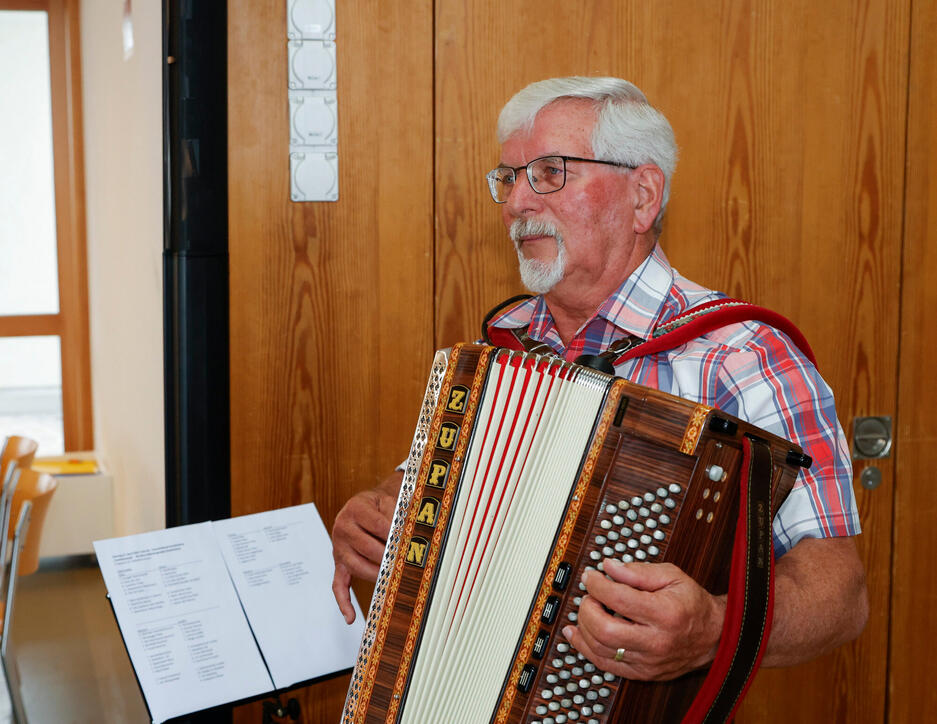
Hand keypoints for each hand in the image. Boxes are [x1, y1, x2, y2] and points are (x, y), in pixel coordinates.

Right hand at [331, 471, 401, 623]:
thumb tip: (406, 534)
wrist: (365, 505)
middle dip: (389, 557)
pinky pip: (338, 585)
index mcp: (356, 508)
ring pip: (357, 567)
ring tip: (393, 578)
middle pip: (367, 547)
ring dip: (377, 574)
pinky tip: (350, 617)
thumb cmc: (379, 505)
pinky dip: (343, 602)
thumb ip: (396, 514)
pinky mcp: (339, 564)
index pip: (378, 524)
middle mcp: (343, 528)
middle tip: (405, 562)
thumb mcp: (388, 500)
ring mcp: (339, 548)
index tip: (409, 542)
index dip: (396, 534)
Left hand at [562, 558, 724, 680]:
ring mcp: (648, 661)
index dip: (597, 585)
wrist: (714, 637)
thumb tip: (608, 567)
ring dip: (583, 628)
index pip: (619, 598)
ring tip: (584, 610)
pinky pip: (606, 665)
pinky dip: (586, 649)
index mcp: (664, 613)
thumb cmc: (692, 604)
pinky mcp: (642, 673)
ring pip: (601, 650)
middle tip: (587, 596)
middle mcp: (656, 641)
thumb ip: (638, 571)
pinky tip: (577, 634)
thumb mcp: (671, 576)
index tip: (590, 576)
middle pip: (605, 629)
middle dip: (587, 609)